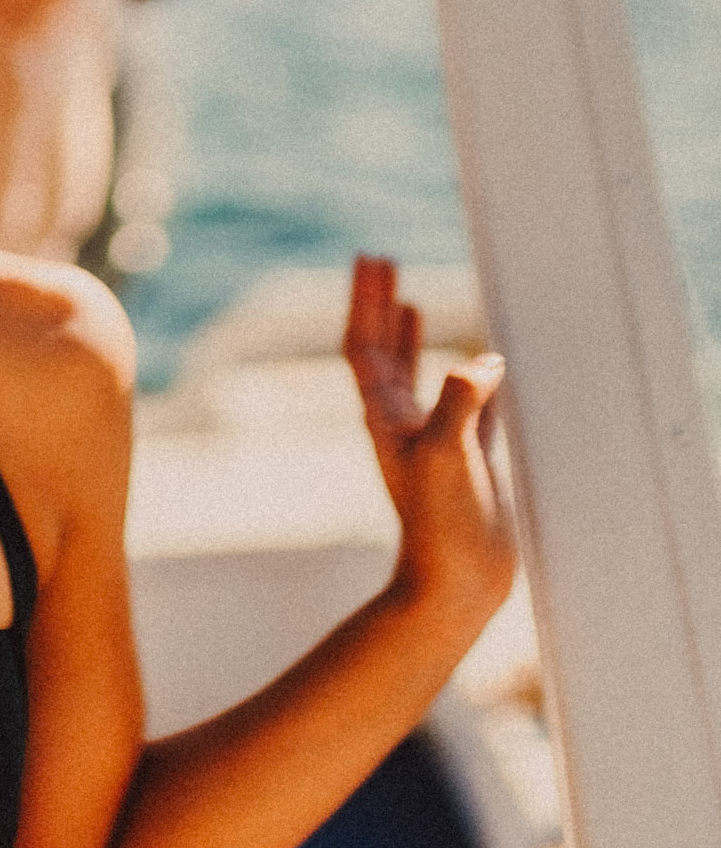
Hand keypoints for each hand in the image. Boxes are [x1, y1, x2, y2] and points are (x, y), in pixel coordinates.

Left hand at [343, 256, 516, 628]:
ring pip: (415, 374)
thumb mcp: (449, 456)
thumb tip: (482, 360)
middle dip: (379, 305)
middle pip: (381, 349)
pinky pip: (462, 405)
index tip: (370, 259)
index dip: (366, 301)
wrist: (456, 587)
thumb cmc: (444, 526)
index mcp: (385, 416)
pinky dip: (465, 377)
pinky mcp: (465, 460)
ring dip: (409, 336)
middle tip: (381, 262)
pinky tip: (478, 363)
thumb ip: (461, 405)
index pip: (365, 345)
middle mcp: (401, 423)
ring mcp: (431, 440)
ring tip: (410, 301)